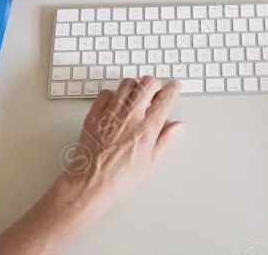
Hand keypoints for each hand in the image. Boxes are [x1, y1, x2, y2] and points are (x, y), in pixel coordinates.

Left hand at [60, 78, 182, 213]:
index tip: (174, 87)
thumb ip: (164, 139)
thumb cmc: (120, 178)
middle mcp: (130, 116)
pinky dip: (113, 94)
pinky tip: (116, 104)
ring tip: (136, 97)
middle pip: (147, 84)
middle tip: (155, 91)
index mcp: (147, 129)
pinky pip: (106, 92)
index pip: (165, 98)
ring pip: (127, 83)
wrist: (91, 183)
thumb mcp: (150, 162)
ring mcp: (111, 113)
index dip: (173, 88)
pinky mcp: (95, 114)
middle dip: (155, 84)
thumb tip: (176, 126)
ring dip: (135, 87)